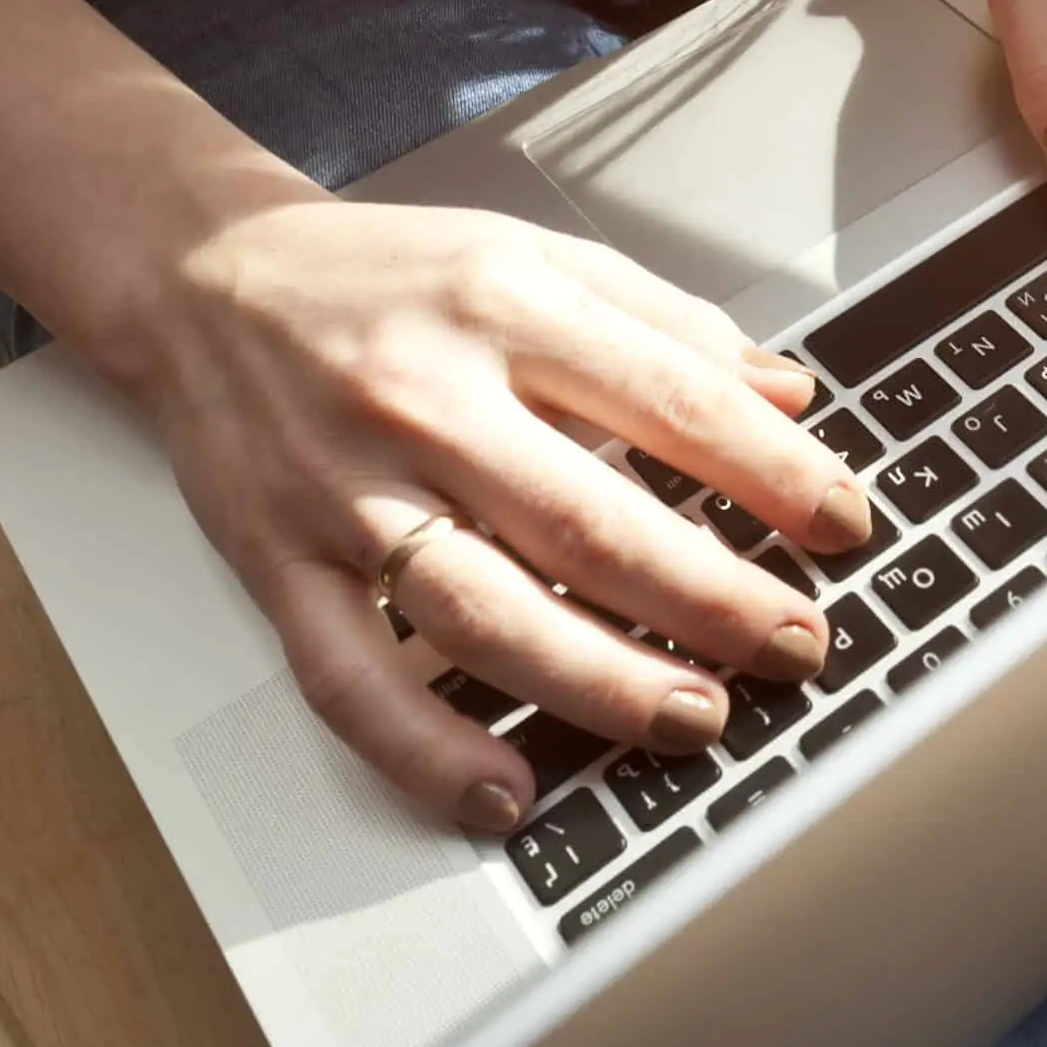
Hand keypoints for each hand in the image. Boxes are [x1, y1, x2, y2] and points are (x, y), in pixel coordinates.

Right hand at [91, 188, 872, 831]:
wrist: (202, 276)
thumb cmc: (385, 276)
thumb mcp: (531, 254)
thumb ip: (664, 321)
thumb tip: (790, 392)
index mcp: (501, 305)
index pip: (668, 398)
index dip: (771, 472)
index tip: (844, 525)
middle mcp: (424, 398)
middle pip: (588, 521)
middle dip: (711, 599)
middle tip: (797, 647)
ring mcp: (346, 490)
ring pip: (481, 611)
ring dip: (600, 682)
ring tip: (696, 720)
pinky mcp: (280, 563)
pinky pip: (349, 678)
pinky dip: (425, 750)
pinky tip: (507, 792)